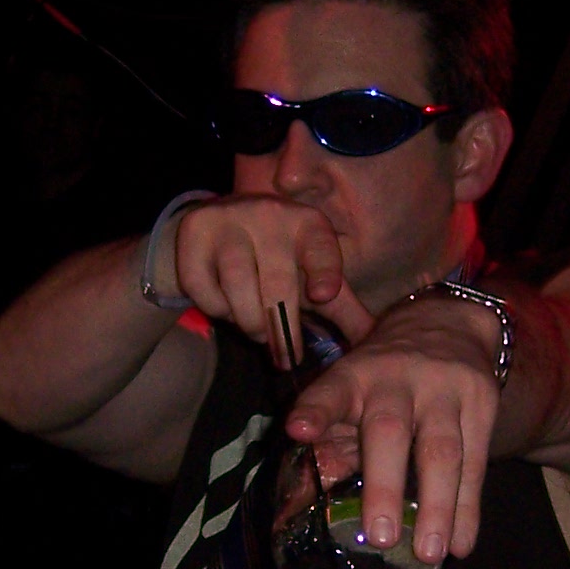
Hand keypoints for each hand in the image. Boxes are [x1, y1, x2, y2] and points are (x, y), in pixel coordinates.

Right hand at [171, 196, 375, 366]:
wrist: (216, 229)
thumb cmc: (277, 261)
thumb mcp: (311, 278)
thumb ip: (342, 311)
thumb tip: (375, 348)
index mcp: (307, 223)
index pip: (320, 247)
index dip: (324, 271)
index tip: (323, 295)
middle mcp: (270, 213)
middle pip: (276, 282)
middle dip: (282, 328)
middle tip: (286, 355)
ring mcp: (228, 219)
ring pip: (237, 285)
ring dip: (247, 320)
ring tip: (257, 332)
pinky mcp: (194, 232)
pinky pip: (203, 286)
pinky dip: (215, 307)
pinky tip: (226, 307)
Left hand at [281, 295, 504, 563]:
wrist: (449, 324)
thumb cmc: (385, 377)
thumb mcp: (353, 393)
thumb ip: (332, 440)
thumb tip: (310, 496)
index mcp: (355, 376)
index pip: (331, 391)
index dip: (315, 411)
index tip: (298, 431)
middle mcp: (397, 378)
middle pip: (390, 430)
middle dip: (384, 485)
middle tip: (381, 537)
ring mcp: (444, 389)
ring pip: (442, 450)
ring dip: (438, 506)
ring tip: (431, 553)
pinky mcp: (482, 402)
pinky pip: (476, 461)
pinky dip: (469, 507)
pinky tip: (461, 543)